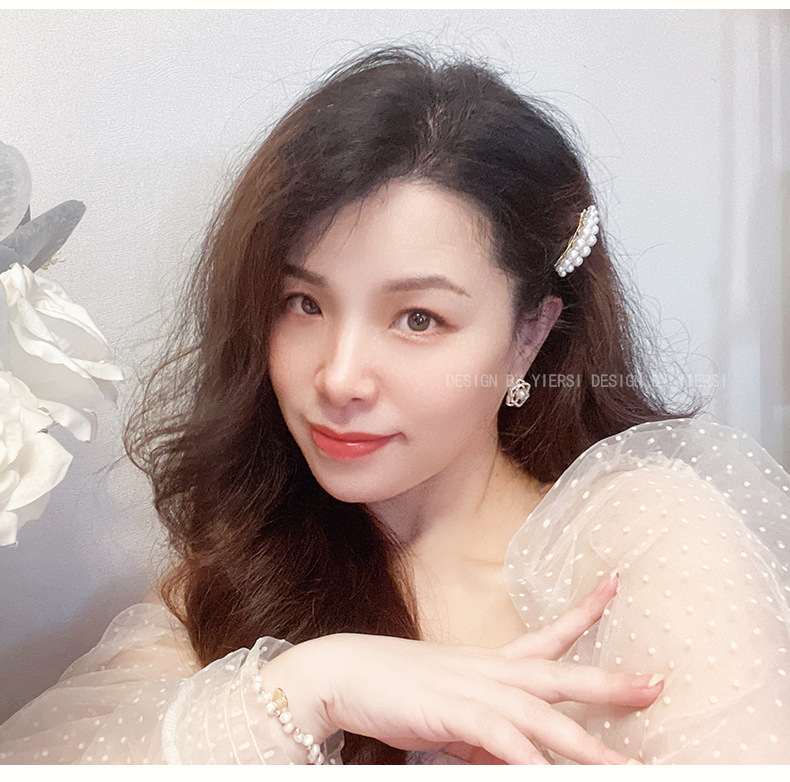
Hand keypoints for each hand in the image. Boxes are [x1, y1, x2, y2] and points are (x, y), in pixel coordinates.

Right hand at [262, 574, 660, 763]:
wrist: (342, 673)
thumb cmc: (394, 690)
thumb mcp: (450, 715)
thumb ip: (485, 733)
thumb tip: (517, 756)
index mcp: (489, 664)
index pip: (546, 636)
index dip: (583, 613)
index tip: (612, 587)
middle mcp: (489, 671)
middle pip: (558, 673)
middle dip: (610, 681)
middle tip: (658, 683)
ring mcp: (472, 689)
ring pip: (540, 714)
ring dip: (585, 742)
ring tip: (624, 765)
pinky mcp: (452, 712)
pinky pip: (500, 739)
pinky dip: (528, 761)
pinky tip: (548, 775)